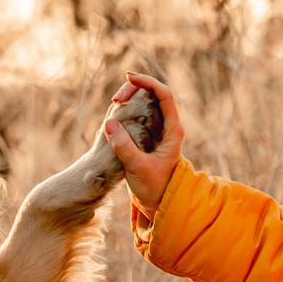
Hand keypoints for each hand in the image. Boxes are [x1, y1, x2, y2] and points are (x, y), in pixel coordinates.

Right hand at [102, 71, 185, 215]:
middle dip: (134, 90)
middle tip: (115, 99)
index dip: (148, 82)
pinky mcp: (147, 136)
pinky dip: (126, 109)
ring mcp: (157, 130)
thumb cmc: (154, 188)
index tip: (129, 78)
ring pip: (145, 102)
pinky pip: (137, 114)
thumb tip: (109, 123)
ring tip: (115, 104)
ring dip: (130, 98)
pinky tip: (115, 113)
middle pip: (153, 94)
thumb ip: (124, 147)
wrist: (159, 203)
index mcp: (173, 131)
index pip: (164, 95)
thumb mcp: (138, 168)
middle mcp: (167, 126)